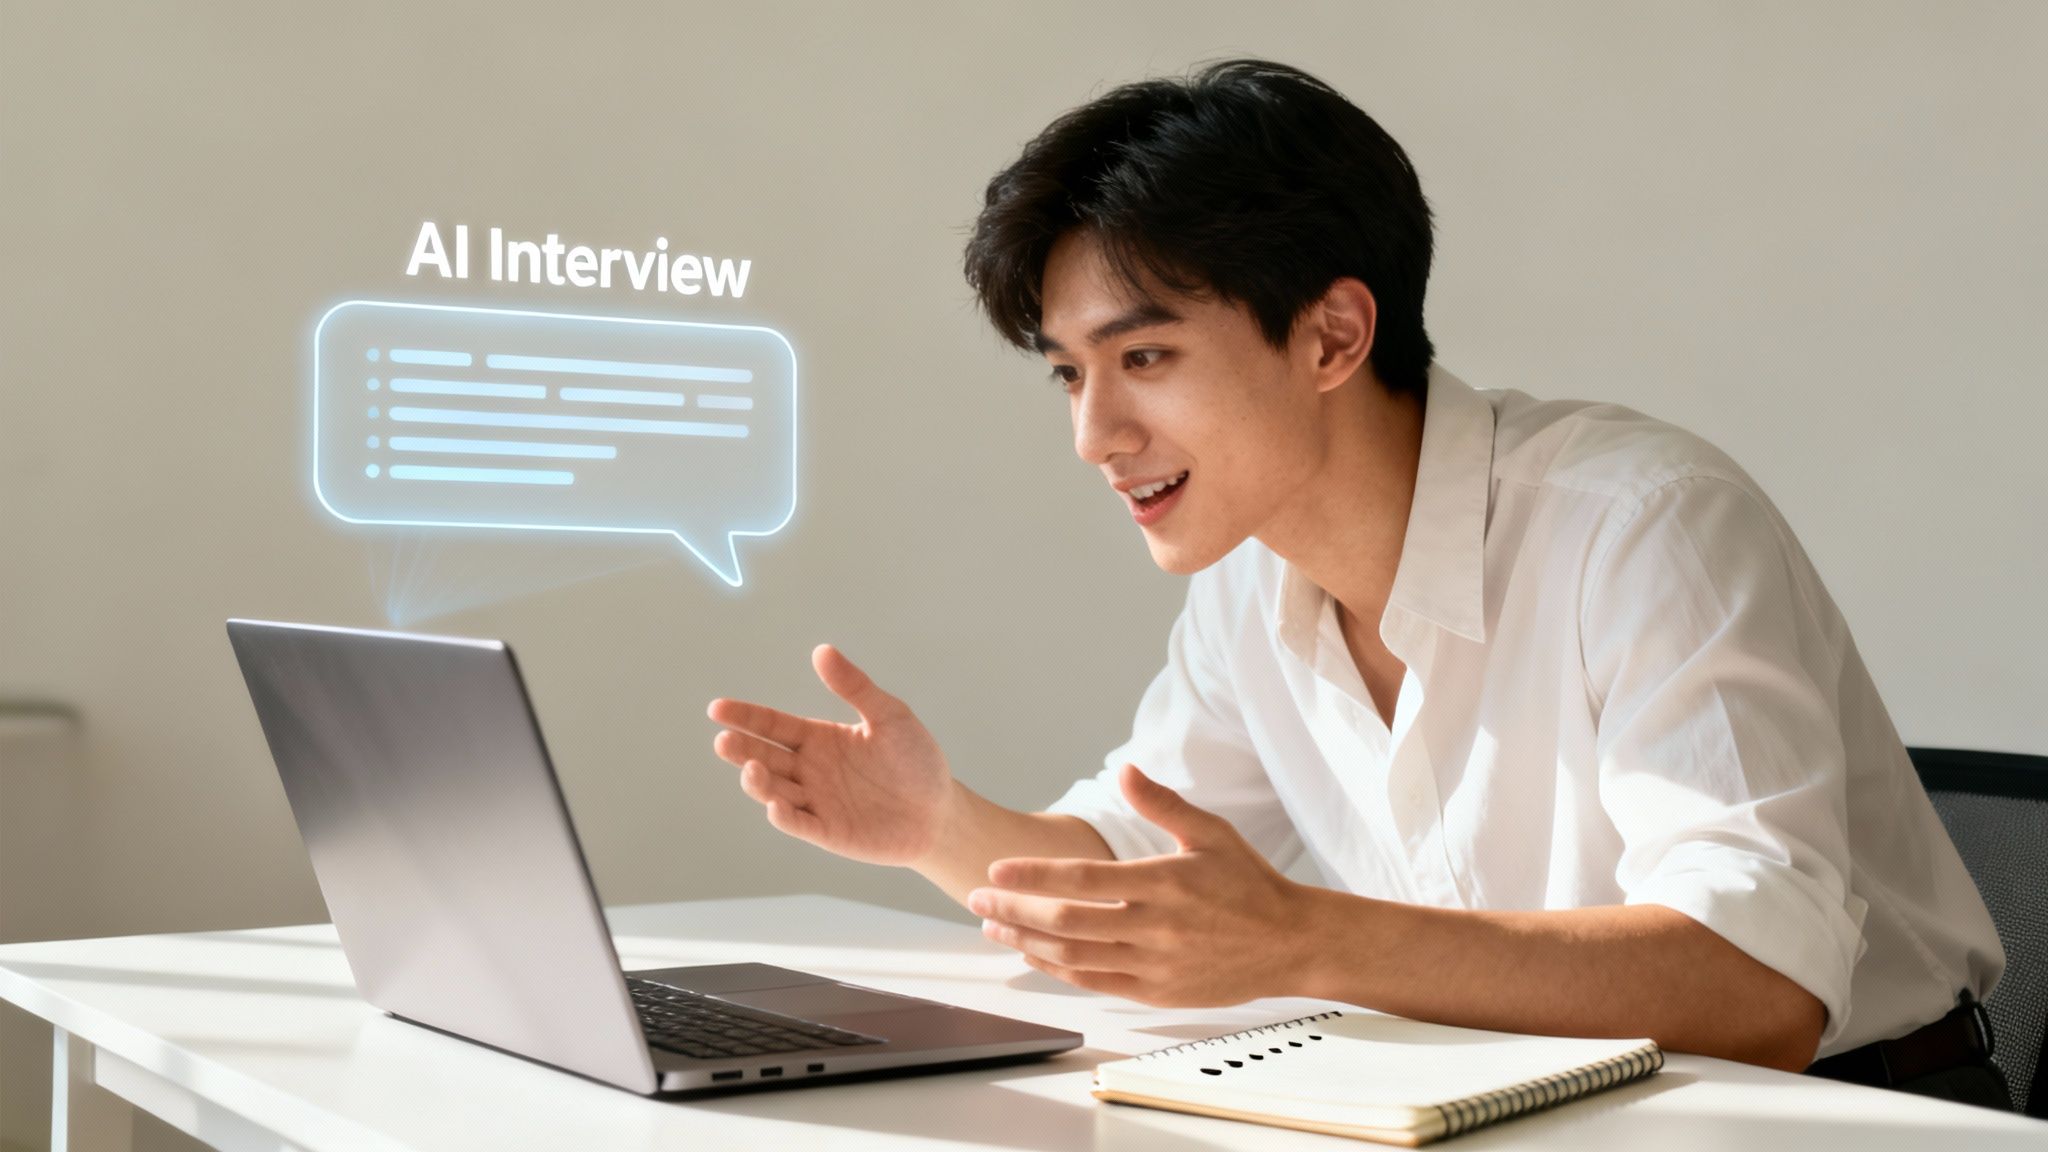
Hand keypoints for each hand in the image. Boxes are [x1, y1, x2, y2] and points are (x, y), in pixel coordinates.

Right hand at [707, 645, 953, 865]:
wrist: (941, 811)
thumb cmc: (916, 760)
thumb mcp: (890, 715)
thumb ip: (856, 687)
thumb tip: (822, 651)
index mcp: (818, 739)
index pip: (772, 726)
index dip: (745, 717)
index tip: (717, 708)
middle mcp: (809, 770)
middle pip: (765, 757)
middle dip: (742, 750)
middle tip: (724, 740)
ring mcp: (816, 802)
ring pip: (775, 791)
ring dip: (759, 782)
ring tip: (752, 769)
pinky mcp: (828, 832)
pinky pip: (800, 824)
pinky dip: (785, 816)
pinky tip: (775, 805)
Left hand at [967, 764, 1317, 1006]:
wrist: (1290, 943)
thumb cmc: (1249, 884)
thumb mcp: (1210, 833)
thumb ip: (1161, 804)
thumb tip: (1124, 770)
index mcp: (1164, 883)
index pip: (1083, 878)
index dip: (1033, 875)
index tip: (995, 870)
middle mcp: (1155, 928)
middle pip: (1066, 922)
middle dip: (1013, 909)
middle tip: (977, 897)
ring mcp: (1154, 965)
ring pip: (1074, 957)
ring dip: (1026, 941)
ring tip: (993, 925)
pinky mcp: (1156, 993)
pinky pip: (1094, 982)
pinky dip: (1058, 969)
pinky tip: (1033, 954)